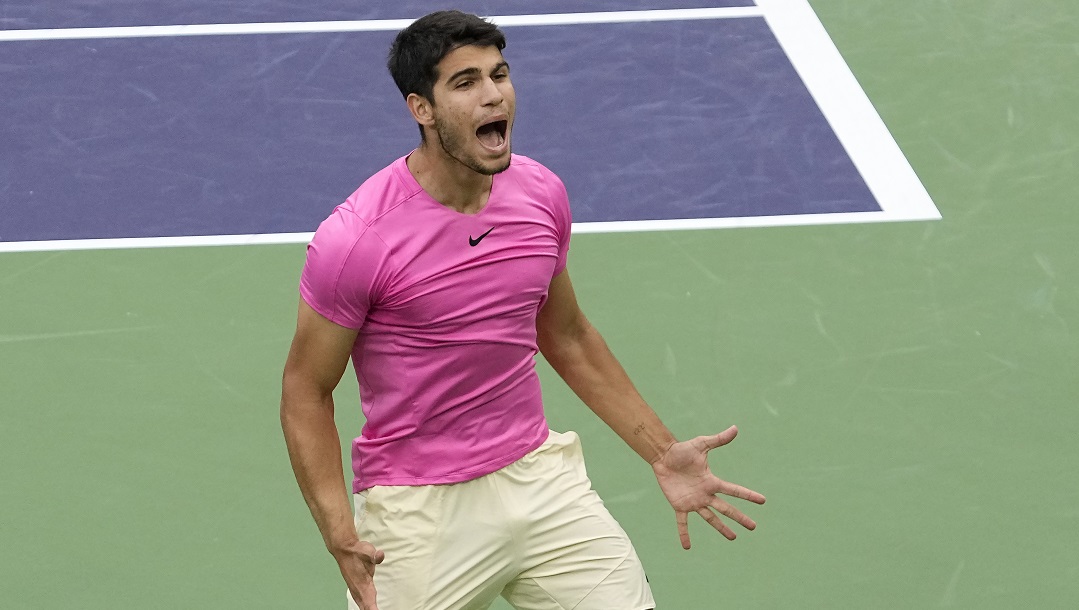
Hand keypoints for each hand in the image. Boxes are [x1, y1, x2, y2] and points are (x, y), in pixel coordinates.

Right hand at [334, 540, 384, 609]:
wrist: (345, 549)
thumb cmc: (357, 551)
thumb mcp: (367, 551)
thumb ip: (375, 556)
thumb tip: (380, 555)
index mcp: (362, 585)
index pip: (369, 603)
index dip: (372, 609)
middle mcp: (358, 590)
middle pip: (365, 607)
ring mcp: (356, 590)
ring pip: (362, 605)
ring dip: (367, 609)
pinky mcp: (356, 588)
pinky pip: (361, 602)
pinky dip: (365, 607)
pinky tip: (367, 608)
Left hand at [651, 425, 765, 548]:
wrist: (664, 456)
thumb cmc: (683, 450)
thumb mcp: (701, 444)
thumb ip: (718, 440)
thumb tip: (735, 428)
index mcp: (712, 481)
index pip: (733, 490)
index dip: (748, 495)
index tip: (762, 501)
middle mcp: (705, 494)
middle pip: (726, 508)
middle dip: (740, 518)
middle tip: (753, 527)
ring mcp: (693, 501)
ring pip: (710, 518)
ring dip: (721, 528)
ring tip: (733, 538)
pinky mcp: (679, 505)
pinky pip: (682, 522)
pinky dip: (684, 534)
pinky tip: (687, 546)